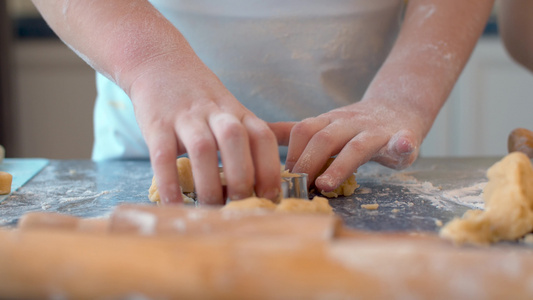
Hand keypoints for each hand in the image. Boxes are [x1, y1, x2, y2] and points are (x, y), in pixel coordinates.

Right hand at [128, 52, 280, 204]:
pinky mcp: (157, 124)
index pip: (262, 137)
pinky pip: (163, 156)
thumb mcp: (235, 109)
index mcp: (238, 113)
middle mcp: (215, 113)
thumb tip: (298, 142)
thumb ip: (262, 131)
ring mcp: (185, 117)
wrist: (159, 63)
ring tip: (211, 209)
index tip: (271, 197)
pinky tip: (174, 204)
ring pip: (202, 149)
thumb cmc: (202, 96)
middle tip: (240, 206)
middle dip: (241, 177)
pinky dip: (169, 183)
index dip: (270, 168)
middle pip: (235, 140)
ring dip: (209, 183)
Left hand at [274, 99, 424, 192]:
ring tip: (326, 185)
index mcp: (329, 121)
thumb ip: (296, 132)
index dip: (293, 153)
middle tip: (297, 188)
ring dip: (341, 166)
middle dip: (308, 164)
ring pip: (357, 146)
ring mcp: (376, 130)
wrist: (397, 108)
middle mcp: (350, 123)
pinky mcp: (402, 137)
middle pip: (325, 139)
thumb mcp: (325, 125)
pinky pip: (402, 140)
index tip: (281, 177)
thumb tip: (259, 132)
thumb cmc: (355, 125)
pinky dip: (402, 144)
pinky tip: (402, 146)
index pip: (304, 131)